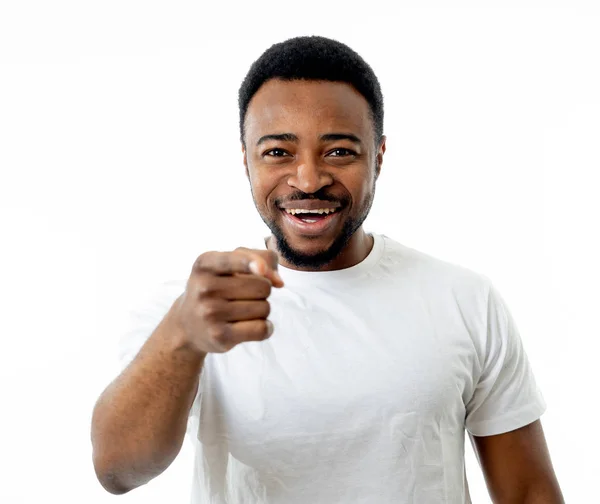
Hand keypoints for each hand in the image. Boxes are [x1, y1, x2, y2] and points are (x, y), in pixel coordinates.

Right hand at [169, 247, 283, 354]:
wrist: (188, 324)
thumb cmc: (216, 287)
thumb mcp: (228, 263)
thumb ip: (260, 259)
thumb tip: (279, 282)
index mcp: (205, 264)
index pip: (233, 260)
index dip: (251, 262)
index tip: (261, 269)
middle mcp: (204, 287)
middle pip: (262, 286)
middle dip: (262, 290)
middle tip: (243, 295)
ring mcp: (210, 313)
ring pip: (264, 307)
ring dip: (262, 310)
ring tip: (241, 310)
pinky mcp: (219, 336)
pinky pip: (261, 329)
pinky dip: (266, 328)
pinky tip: (253, 326)